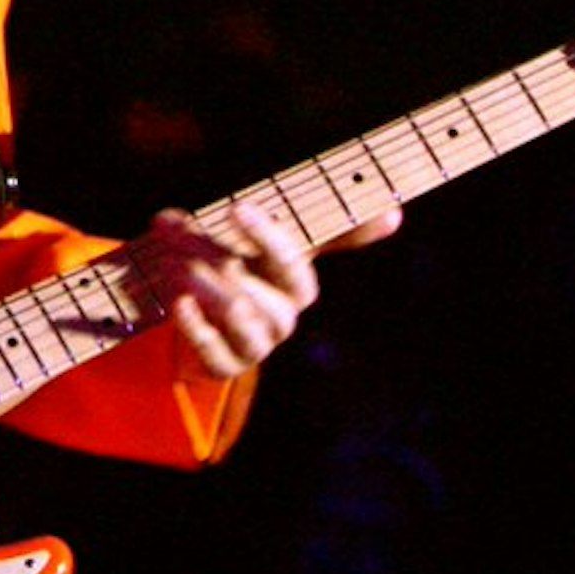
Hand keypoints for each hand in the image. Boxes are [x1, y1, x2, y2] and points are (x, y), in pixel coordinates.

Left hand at [139, 196, 399, 379]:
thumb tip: (396, 215)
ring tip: (178, 265)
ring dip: (206, 290)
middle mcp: (282, 319)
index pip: (294, 266)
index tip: (238, 207)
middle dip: (221, 263)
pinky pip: (216, 354)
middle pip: (265, 298)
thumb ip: (333, 228)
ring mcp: (255, 346)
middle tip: (183, 236)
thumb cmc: (247, 268)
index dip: (269, 238)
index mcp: (297, 287)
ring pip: (241, 322)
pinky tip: (180, 303)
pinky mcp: (225, 366)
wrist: (206, 316)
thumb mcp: (281, 242)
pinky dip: (196, 328)